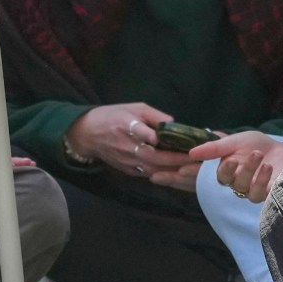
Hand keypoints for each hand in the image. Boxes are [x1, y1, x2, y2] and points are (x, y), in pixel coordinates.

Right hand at [64, 103, 197, 184]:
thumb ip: (154, 115)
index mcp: (126, 125)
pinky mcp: (127, 170)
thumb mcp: (133, 107)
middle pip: (152, 156)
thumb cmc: (113, 115)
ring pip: (152, 168)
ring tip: (191, 168)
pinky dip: (163, 174)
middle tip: (194, 158)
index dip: (156, 137)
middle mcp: (126, 145)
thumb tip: (174, 123)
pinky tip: (177, 173)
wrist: (88, 134)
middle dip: (174, 159)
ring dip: (171, 170)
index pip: (141, 132)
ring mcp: (126, 160)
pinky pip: (147, 173)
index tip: (176, 139)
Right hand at [192, 130, 282, 202]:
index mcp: (230, 172)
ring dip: (259, 180)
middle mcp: (241, 184)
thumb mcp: (235, 141)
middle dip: (247, 169)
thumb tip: (191, 153)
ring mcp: (256, 191)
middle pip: (238, 184)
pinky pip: (268, 197)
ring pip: (252, 194)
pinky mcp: (272, 193)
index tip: (232, 159)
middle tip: (256, 153)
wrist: (281, 148)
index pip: (223, 177)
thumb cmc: (255, 144)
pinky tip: (274, 174)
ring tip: (267, 164)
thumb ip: (214, 148)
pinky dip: (270, 187)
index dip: (226, 170)